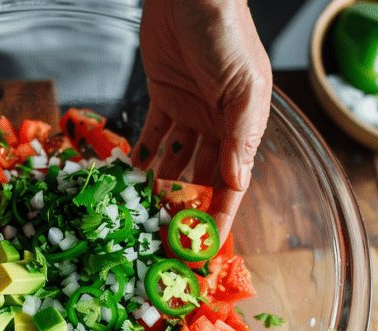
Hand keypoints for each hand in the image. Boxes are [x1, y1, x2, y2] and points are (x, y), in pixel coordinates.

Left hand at [132, 0, 272, 241]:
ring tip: (144, 212)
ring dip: (162, 186)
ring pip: (175, 160)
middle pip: (202, 177)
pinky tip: (133, 174)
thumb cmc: (226, 35)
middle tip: (166, 237)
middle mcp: (218, 124)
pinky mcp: (163, 97)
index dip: (221, 215)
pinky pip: (153, 135)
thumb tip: (237, 183)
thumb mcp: (244, 88)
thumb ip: (240, 137)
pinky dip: (143, 154)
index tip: (205, 247)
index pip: (232, 182)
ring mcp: (189, 112)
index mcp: (243, 126)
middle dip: (187, 208)